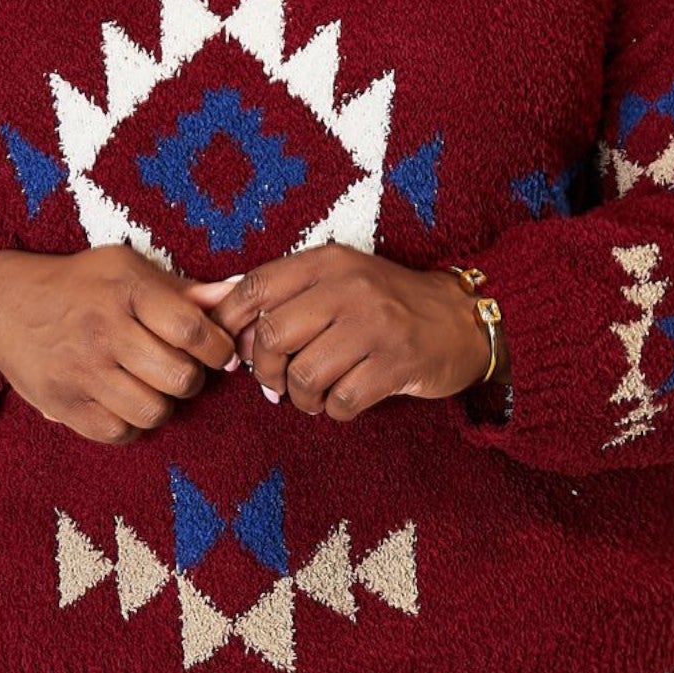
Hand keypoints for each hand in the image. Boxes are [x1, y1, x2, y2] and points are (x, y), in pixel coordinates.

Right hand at [0, 246, 237, 444]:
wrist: (4, 304)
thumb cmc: (79, 284)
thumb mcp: (127, 269)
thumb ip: (183, 289)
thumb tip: (236, 294)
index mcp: (126, 289)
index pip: (191, 329)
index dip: (217, 348)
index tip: (217, 352)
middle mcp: (104, 330)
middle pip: (179, 377)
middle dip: (192, 378)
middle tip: (179, 368)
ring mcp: (82, 371)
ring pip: (153, 411)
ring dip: (163, 403)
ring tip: (151, 386)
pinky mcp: (64, 404)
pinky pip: (119, 433)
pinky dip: (131, 424)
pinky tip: (124, 402)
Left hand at [188, 244, 497, 421]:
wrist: (461, 320)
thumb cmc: (385, 303)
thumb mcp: (336, 279)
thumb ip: (281, 290)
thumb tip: (212, 304)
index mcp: (327, 261)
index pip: (255, 287)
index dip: (230, 325)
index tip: (232, 351)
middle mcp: (348, 287)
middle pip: (272, 336)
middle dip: (263, 370)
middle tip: (273, 383)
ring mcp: (374, 325)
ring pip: (304, 373)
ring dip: (299, 396)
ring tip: (311, 395)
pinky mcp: (396, 363)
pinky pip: (340, 401)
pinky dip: (332, 411)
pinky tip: (341, 402)